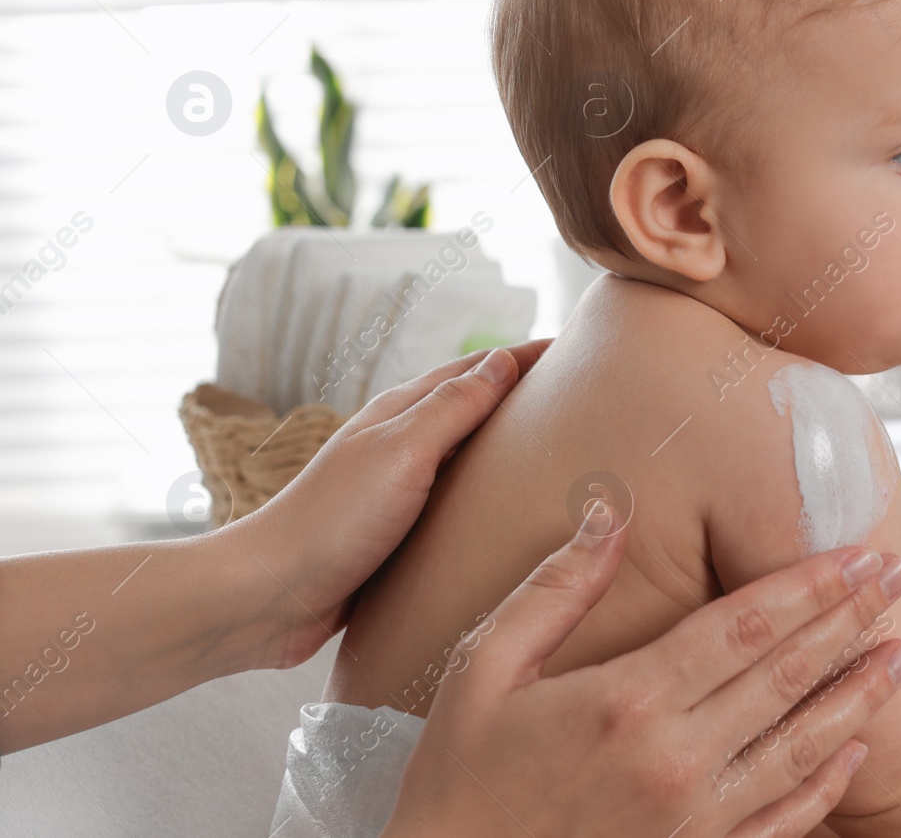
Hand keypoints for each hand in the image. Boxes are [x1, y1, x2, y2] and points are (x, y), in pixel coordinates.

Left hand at [231, 340, 552, 667]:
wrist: (268, 599)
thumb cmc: (330, 522)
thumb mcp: (402, 452)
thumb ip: (452, 407)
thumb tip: (502, 360)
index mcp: (401, 414)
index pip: (478, 370)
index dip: (528, 357)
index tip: (580, 348)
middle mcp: (401, 446)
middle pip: (476, 409)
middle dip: (527, 399)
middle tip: (585, 403)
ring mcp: (398, 490)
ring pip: (468, 459)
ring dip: (511, 452)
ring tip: (564, 460)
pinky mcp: (397, 536)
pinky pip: (457, 506)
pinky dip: (490, 501)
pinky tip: (512, 523)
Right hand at [382, 504, 900, 837]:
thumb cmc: (458, 782)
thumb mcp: (482, 669)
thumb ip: (554, 589)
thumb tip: (608, 513)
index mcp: (627, 700)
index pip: (743, 625)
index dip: (808, 583)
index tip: (856, 550)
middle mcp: (673, 760)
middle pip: (786, 674)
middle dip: (850, 619)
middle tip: (900, 577)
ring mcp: (693, 820)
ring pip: (800, 746)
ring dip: (859, 696)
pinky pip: (782, 821)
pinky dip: (827, 785)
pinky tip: (858, 750)